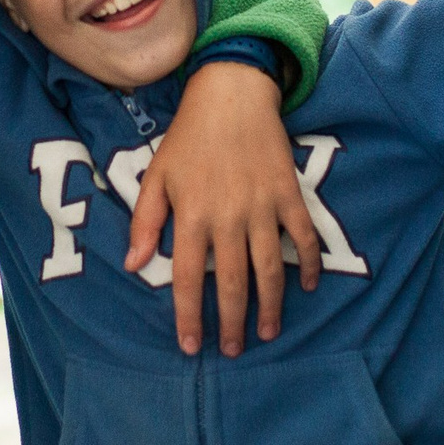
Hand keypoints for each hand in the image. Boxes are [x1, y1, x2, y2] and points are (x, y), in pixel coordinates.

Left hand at [123, 61, 318, 356]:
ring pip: (269, 268)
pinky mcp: (288, 194)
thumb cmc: (188, 137)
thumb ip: (144, 222)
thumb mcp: (156, 176)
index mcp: (191, 215)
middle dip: (231, 322)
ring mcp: (262, 207)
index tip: (191, 345)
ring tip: (267, 332)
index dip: (189, 316)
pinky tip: (308, 287)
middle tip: (231, 350)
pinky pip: (302, 237)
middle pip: (232, 283)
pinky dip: (309, 264)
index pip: (187, 278)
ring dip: (270, 305)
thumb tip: (134, 266)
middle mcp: (227, 217)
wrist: (231, 94)